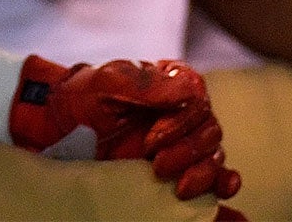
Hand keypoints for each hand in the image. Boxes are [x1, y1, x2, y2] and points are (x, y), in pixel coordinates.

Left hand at [10, 56, 241, 202]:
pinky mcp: (180, 172)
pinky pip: (215, 184)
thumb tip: (189, 89)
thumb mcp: (104, 83)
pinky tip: (235, 214)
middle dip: (188, 154)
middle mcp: (183, 115)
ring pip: (214, 160)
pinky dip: (227, 198)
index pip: (199, 103)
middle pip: (210, 135)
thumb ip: (144, 83)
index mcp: (171, 87)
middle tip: (157, 167)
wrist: (55, 129)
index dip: (181, 125)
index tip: (150, 141)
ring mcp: (183, 145)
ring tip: (180, 190)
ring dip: (205, 176)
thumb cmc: (80, 99)